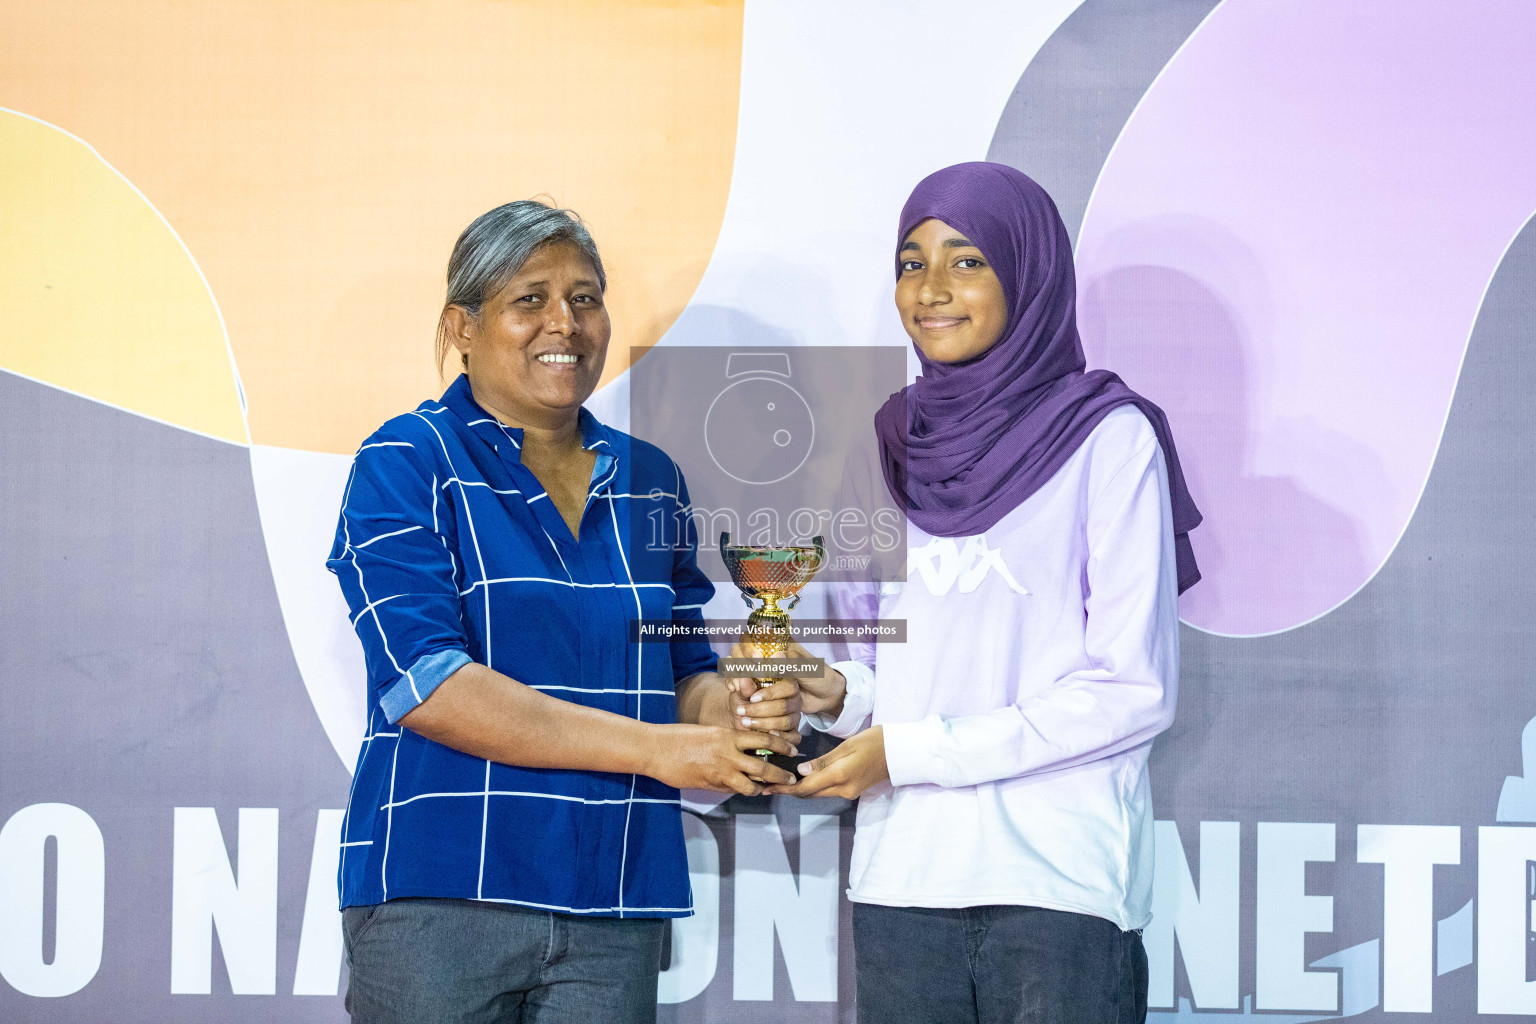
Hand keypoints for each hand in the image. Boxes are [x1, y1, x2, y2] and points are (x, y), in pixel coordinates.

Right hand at [644, 724, 798, 795]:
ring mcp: (719, 771)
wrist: (656, 748)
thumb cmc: (679, 737)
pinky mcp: (710, 785)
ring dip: (761, 789)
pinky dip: (740, 791)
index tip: (792, 750)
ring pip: (751, 785)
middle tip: (791, 778)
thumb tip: (743, 752)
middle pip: (764, 767)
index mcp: (728, 735)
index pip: (764, 740)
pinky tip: (743, 790)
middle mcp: (728, 753)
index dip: (782, 746)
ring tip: (768, 789)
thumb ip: (727, 742)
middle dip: (781, 775)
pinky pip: (732, 791)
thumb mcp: (709, 732)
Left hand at [724, 676, 803, 736]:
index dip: (771, 693)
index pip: (788, 687)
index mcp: (786, 686)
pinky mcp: (793, 733)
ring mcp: (795, 717)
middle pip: (785, 706)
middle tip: (743, 712)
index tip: (752, 698)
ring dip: (764, 724)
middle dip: (761, 710)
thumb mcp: (740, 693)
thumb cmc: (744, 703)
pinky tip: (768, 734)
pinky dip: (781, 737)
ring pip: (786, 721)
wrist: (741, 721)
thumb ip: (743, 687)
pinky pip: (793, 737)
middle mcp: (794, 701)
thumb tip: (743, 680)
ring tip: (746, 722)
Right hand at [728, 638, 844, 717]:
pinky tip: (735, 691)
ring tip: (739, 688)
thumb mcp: (812, 669)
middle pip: (739, 650)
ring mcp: (761, 670)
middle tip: (750, 677)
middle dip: (740, 662)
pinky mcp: (759, 686)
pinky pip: (741, 682)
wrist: (826, 698)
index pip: (754, 636)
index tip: (758, 660)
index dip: (750, 646)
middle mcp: (766, 654)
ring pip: (737, 665)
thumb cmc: (821, 678)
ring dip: (735, 674)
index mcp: (779, 644)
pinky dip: (735, 684)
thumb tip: (776, 657)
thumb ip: (795, 663)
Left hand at [768, 726, 887, 798]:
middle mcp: (843, 790)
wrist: (901, 752)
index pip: (805, 788)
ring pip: (818, 794)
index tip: (768, 787)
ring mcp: (849, 792)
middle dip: (789, 790)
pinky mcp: (853, 790)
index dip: (785, 788)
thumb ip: (823, 761)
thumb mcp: (847, 746)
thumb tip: (801, 771)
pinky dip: (813, 786)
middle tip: (769, 783)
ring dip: (800, 789)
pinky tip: (804, 778)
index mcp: (840, 776)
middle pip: (809, 794)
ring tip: (782, 780)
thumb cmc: (875, 741)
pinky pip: (827, 791)